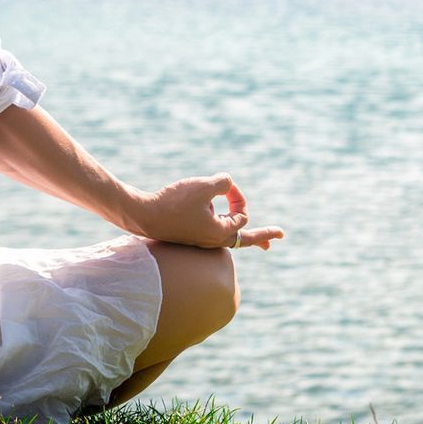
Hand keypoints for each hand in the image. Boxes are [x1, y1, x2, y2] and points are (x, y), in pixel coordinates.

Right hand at [123, 173, 283, 250]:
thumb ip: (224, 182)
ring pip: (230, 237)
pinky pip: (216, 234)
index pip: (242, 215)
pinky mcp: (191, 235)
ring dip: (245, 234)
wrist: (143, 215)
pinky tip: (224, 226)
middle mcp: (213, 241)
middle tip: (280, 235)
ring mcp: (201, 240)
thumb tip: (227, 184)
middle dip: (263, 236)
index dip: (238, 196)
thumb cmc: (173, 203)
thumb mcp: (203, 186)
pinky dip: (226, 229)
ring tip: (261, 240)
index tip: (225, 186)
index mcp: (220, 233)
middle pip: (245, 239)